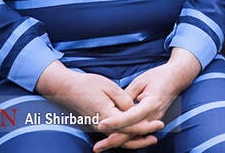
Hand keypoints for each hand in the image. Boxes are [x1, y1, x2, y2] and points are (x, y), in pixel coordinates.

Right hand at [35, 61, 162, 149]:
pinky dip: (123, 136)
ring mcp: (97, 127)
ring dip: (133, 140)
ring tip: (148, 138)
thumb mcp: (110, 87)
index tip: (159, 124)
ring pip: (118, 138)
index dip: (146, 126)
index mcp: (107, 115)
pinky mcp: (95, 124)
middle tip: (156, 137)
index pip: (130, 126)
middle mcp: (101, 126)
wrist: (65, 88)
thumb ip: (124, 100)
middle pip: (124, 138)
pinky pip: (112, 134)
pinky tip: (132, 132)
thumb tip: (134, 110)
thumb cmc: (87, 84)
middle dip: (141, 139)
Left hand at [93, 48, 201, 150]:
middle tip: (97, 146)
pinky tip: (113, 141)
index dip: (115, 122)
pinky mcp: (152, 122)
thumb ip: (127, 96)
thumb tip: (113, 108)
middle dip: (113, 140)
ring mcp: (154, 121)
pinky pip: (138, 134)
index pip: (130, 117)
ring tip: (102, 146)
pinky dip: (126, 139)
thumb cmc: (159, 76)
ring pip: (134, 136)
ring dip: (118, 142)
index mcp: (151, 104)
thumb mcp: (140, 81)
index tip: (101, 124)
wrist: (177, 78)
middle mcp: (153, 116)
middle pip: (132, 133)